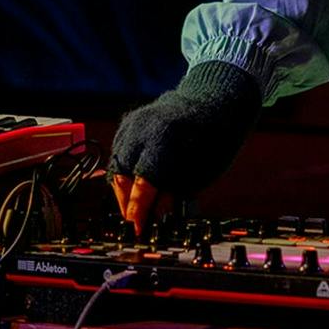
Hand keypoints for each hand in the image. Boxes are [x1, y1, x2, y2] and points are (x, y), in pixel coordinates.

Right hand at [107, 61, 261, 227]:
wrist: (212, 99)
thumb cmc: (212, 139)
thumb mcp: (200, 172)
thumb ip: (172, 192)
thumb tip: (152, 214)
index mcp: (163, 138)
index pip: (142, 181)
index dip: (138, 209)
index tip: (137, 228)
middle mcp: (141, 127)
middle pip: (122, 174)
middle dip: (127, 201)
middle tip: (137, 221)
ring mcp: (132, 123)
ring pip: (116, 164)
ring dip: (124, 188)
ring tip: (137, 205)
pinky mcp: (127, 123)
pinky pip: (118, 152)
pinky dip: (125, 170)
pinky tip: (135, 184)